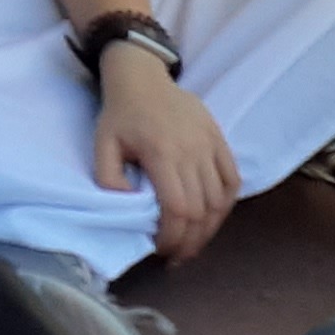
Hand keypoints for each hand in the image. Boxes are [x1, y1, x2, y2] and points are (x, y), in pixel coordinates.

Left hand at [92, 50, 240, 260]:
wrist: (143, 78)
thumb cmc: (121, 115)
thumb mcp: (102, 145)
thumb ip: (108, 180)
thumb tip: (128, 209)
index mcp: (161, 153)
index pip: (178, 209)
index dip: (173, 237)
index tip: (160, 250)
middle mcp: (192, 150)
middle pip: (202, 210)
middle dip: (190, 241)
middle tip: (177, 256)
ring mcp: (210, 144)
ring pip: (220, 199)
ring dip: (209, 229)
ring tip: (193, 243)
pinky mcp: (219, 139)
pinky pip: (232, 179)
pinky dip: (226, 205)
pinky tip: (212, 218)